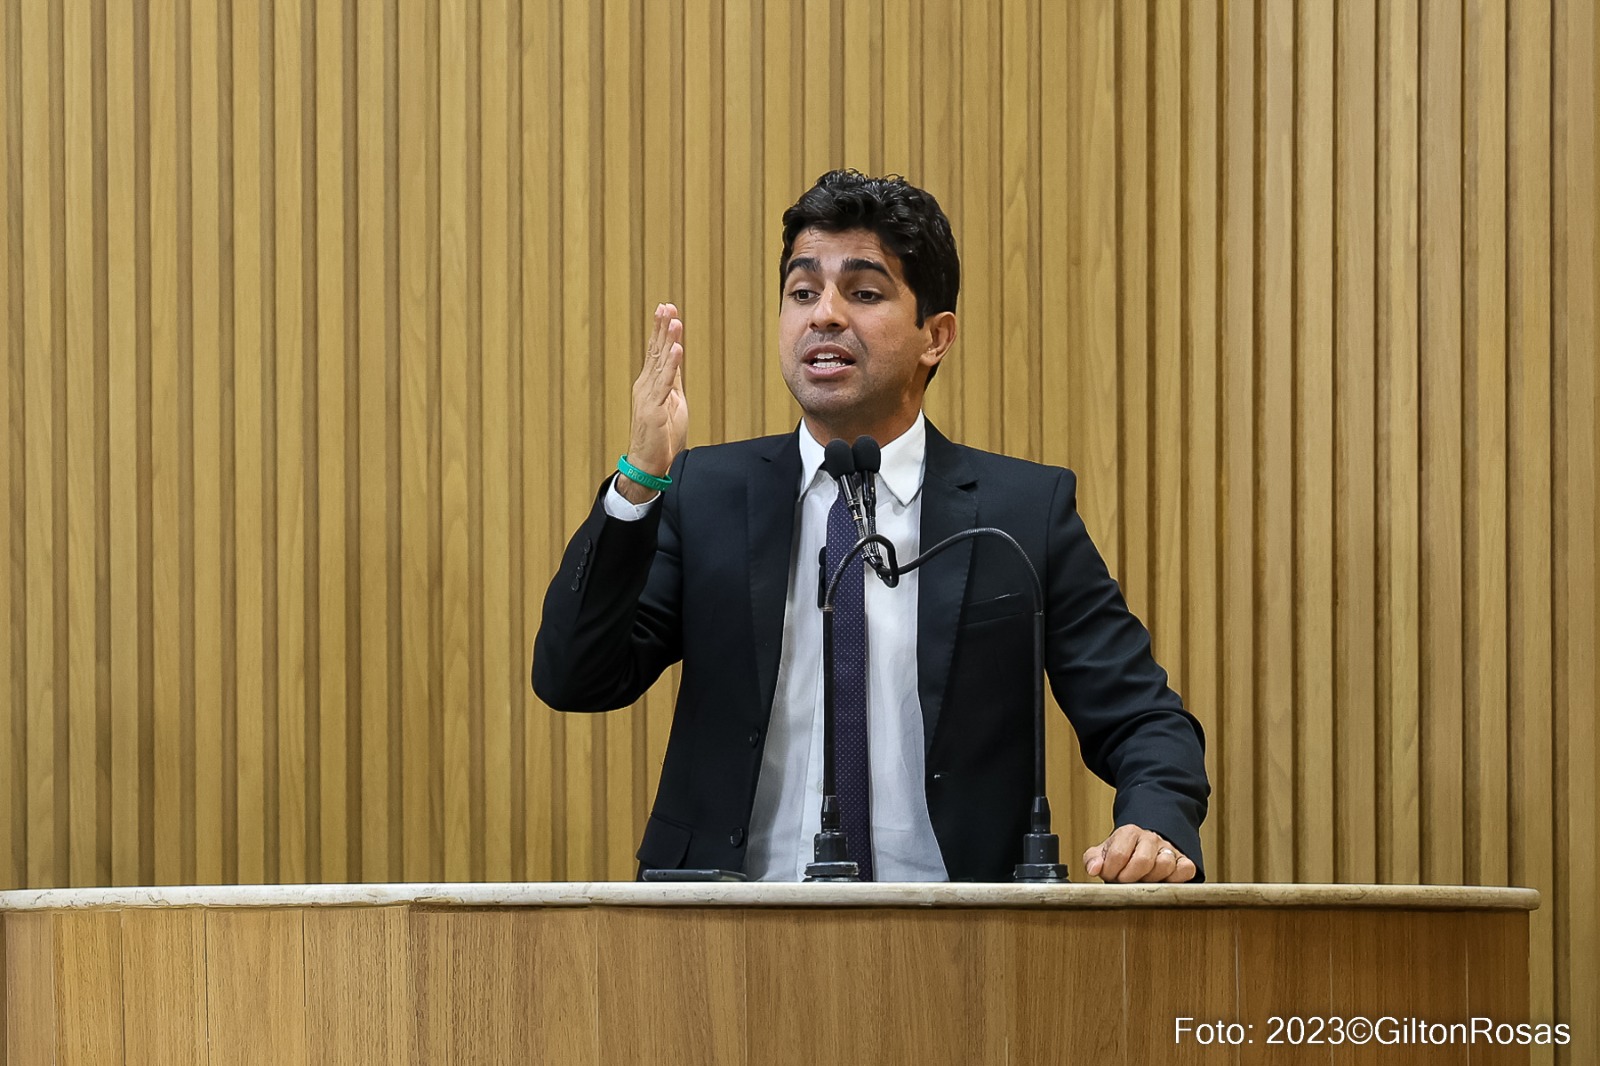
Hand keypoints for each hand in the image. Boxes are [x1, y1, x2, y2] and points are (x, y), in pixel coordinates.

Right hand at [619, 303, 687, 503]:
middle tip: (666, 305)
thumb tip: (677, 358)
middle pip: (655, 351)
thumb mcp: (672, 402)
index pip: (656, 352)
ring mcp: (648, 396)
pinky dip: (671, 365)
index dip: (661, 331)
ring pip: (659, 363)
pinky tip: (676, 349)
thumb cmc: (662, 437)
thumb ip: (672, 380)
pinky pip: (665, 383)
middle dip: (661, 327)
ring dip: (667, 340)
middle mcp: (646, 386)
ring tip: (673, 320)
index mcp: (650, 384)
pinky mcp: (654, 409)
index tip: (666, 310)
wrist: (649, 463)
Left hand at [1083, 824, 1195, 882]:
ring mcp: (1168, 849)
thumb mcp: (1102, 854)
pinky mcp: (1183, 861)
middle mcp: (1150, 838)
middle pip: (1142, 861)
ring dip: (1151, 880)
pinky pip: (1185, 870)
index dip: (1111, 871)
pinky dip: (1175, 879)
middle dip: (1129, 877)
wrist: (1142, 850)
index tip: (1110, 876)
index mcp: (1129, 833)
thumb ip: (1092, 859)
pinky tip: (1162, 882)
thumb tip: (1094, 868)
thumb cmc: (1122, 855)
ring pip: (1164, 865)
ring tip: (1142, 881)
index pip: (1118, 854)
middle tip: (1125, 882)